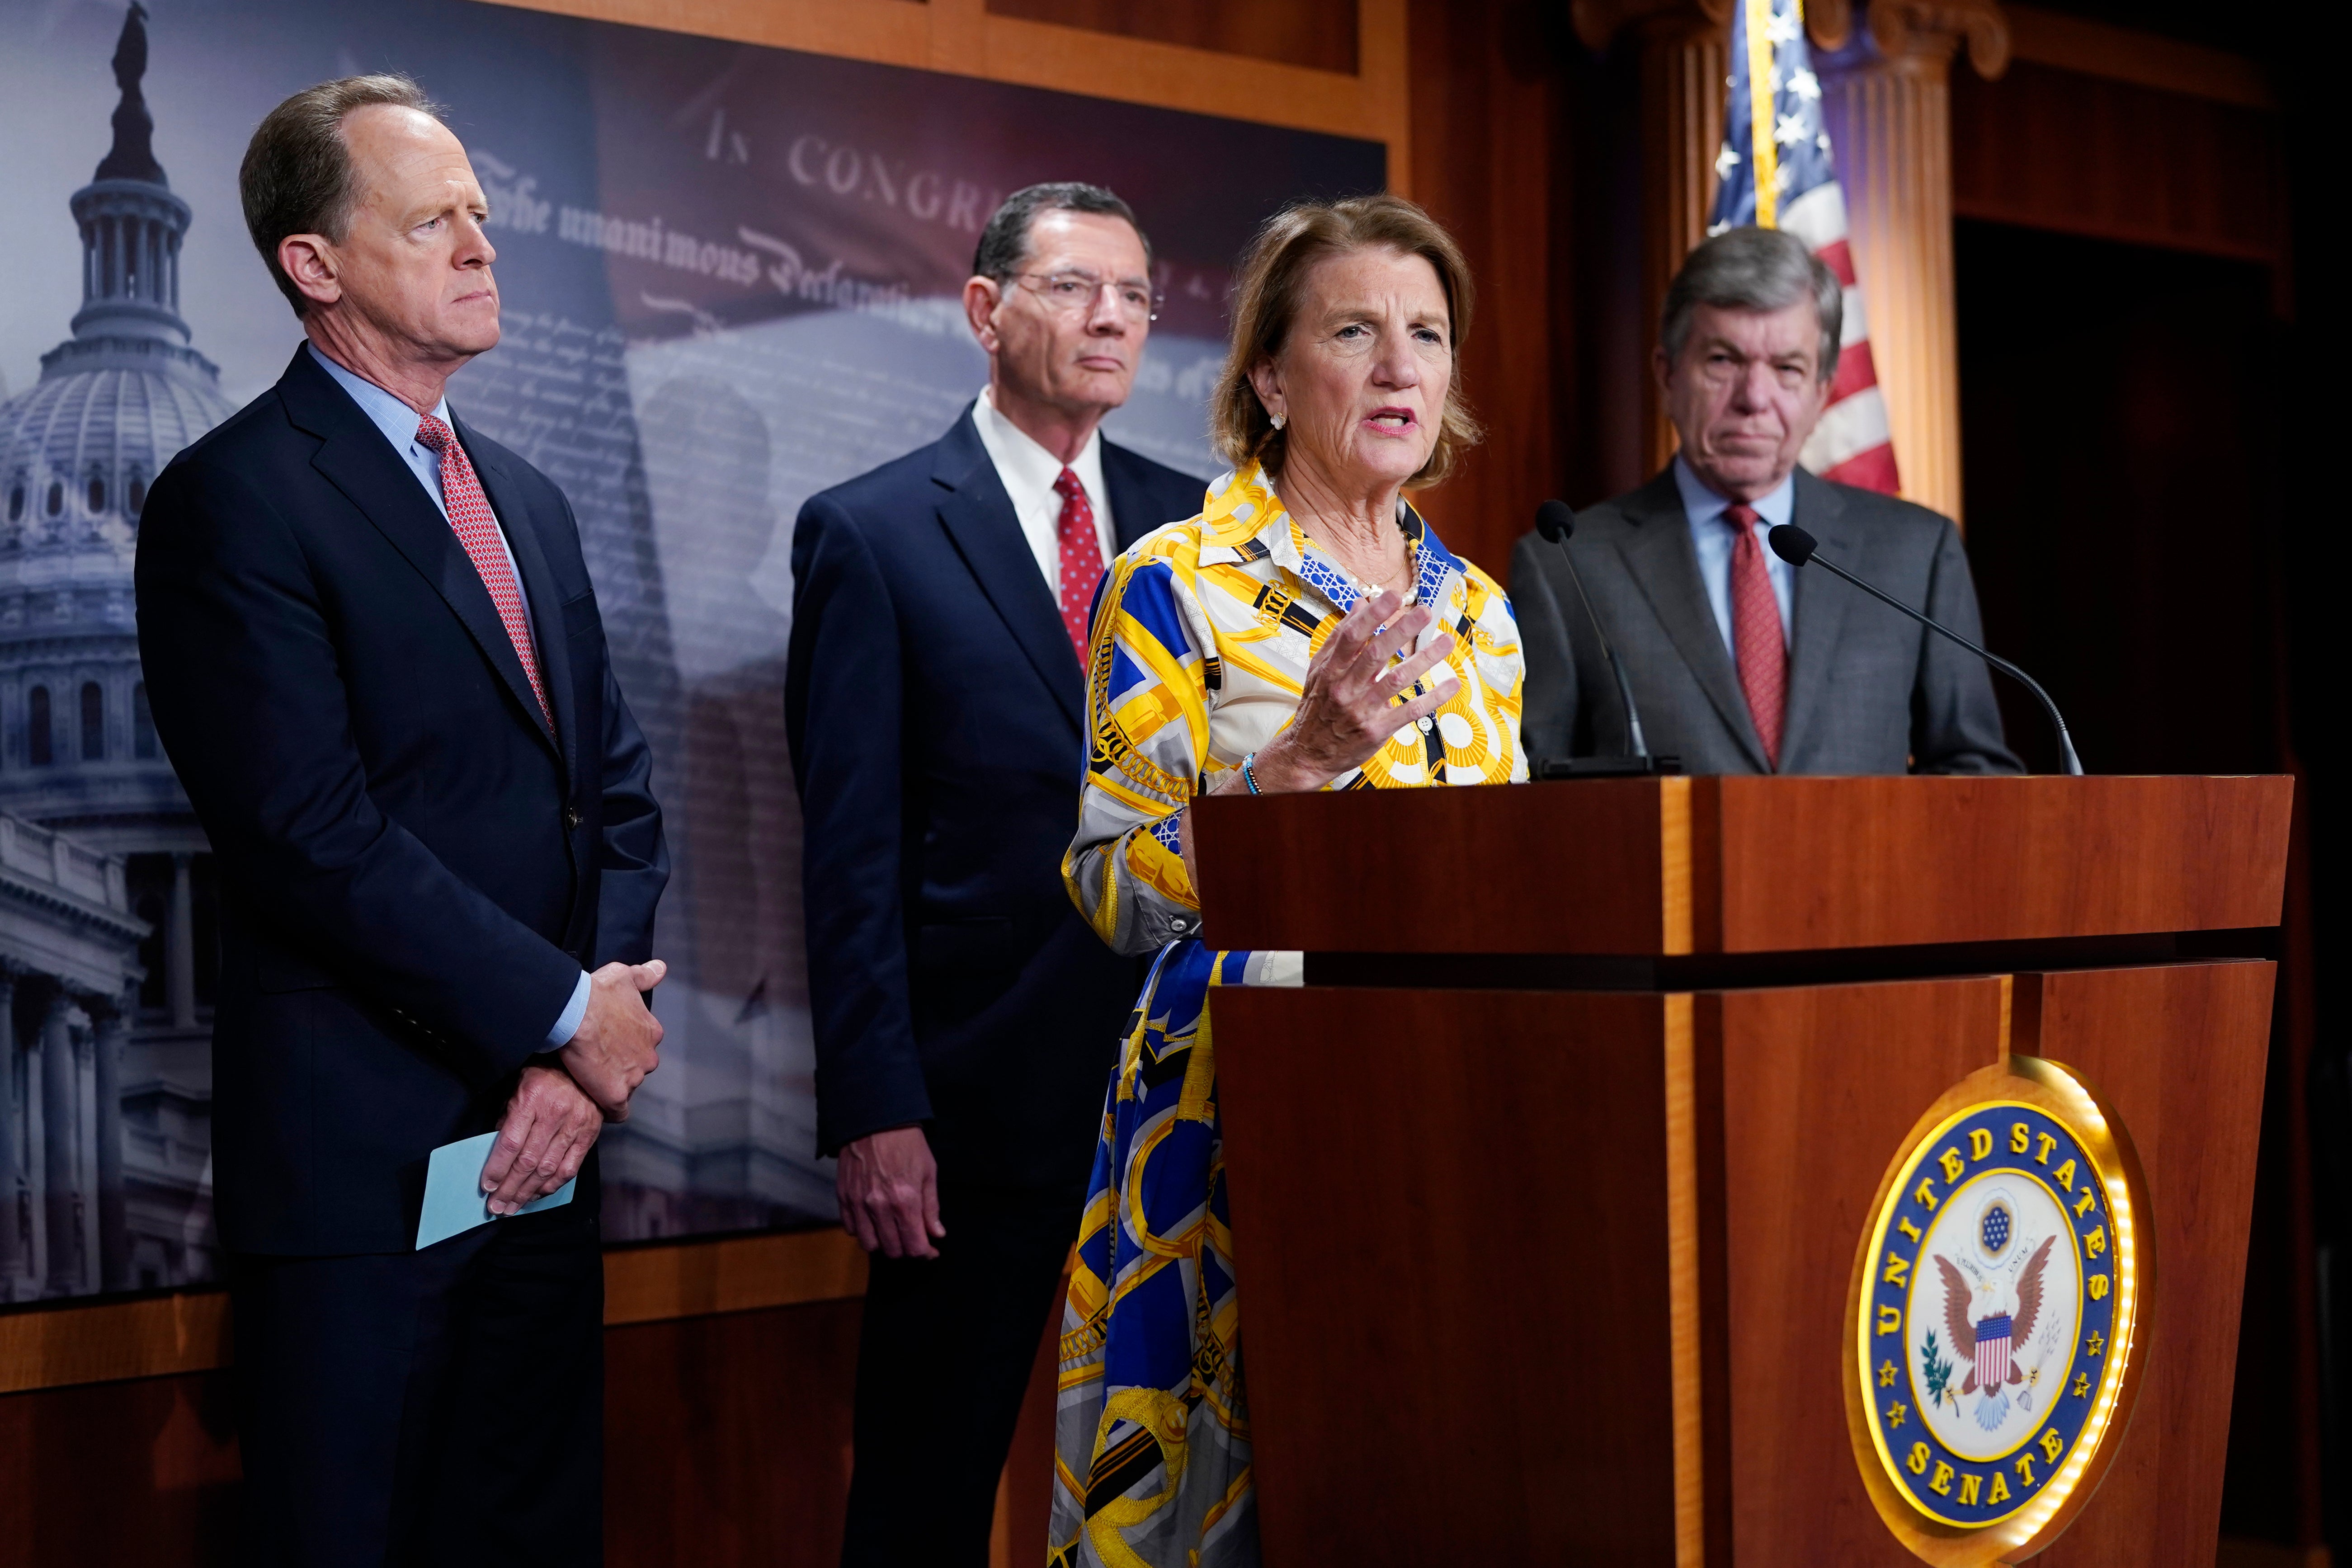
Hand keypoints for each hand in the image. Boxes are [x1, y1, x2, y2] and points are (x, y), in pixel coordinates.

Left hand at [481, 1063, 601, 1214]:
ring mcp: (574, 1125)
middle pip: (528, 1161)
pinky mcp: (589, 1135)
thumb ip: (507, 1117)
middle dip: (509, 1188)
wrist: (586, 1066)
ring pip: (548, 1169)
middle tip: (497, 1207)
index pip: (510, 1142)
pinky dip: (552, 1185)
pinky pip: (569, 1168)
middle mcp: (554, 1114)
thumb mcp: (517, 1087)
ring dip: (528, 1193)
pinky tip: (537, 1194)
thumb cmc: (544, 1076)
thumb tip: (495, 1151)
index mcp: (532, 1099)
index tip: (486, 1187)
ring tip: (513, 1207)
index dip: (497, 1168)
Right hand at [559, 959, 665, 1119]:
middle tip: (597, 1060)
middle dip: (622, 1066)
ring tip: (590, 1078)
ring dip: (612, 1084)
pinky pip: (619, 1111)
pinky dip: (611, 1110)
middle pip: (637, 1067)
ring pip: (627, 1086)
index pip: (643, 1045)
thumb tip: (661, 968)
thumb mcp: (625, 976)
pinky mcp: (615, 1095)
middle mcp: (648, 1057)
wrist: (575, 1013)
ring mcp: (634, 1077)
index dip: (626, 1046)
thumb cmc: (597, 992)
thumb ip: (645, 975)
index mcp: (651, 1032)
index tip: (610, 1044)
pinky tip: (600, 1106)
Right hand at [835, 1125, 943, 1258]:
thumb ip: (931, 1207)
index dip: (924, 1253)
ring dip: (883, 1244)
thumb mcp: (928, 1172)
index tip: (929, 1250)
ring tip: (892, 1232)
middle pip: (892, 1250)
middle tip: (912, 1239)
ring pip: (869, 1244)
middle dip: (906, 1249)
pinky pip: (851, 1228)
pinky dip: (863, 1231)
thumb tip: (937, 1234)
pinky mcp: (844, 1197)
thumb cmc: (907, 1143)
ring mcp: (859, 1203)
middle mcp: (880, 1206)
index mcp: (905, 1200)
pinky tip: (873, 1221)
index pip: (914, 1246)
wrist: (875, 1120)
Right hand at [1254, 589, 1458, 791]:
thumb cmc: (1317, 709)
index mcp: (1330, 670)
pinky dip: (1432, 698)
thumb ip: (1339, 638)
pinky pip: (1409, 711)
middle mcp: (1345, 688)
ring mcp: (1361, 710)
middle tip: (1424, 612)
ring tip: (1445, 641)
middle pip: (1376, 654)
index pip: (1352, 637)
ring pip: (1397, 680)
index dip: (1373, 615)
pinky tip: (1451, 684)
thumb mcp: (1319, 671)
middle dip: (1401, 630)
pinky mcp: (1376, 730)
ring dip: (1424, 659)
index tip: (1393, 596)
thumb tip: (1359, 605)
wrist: (1307, 754)